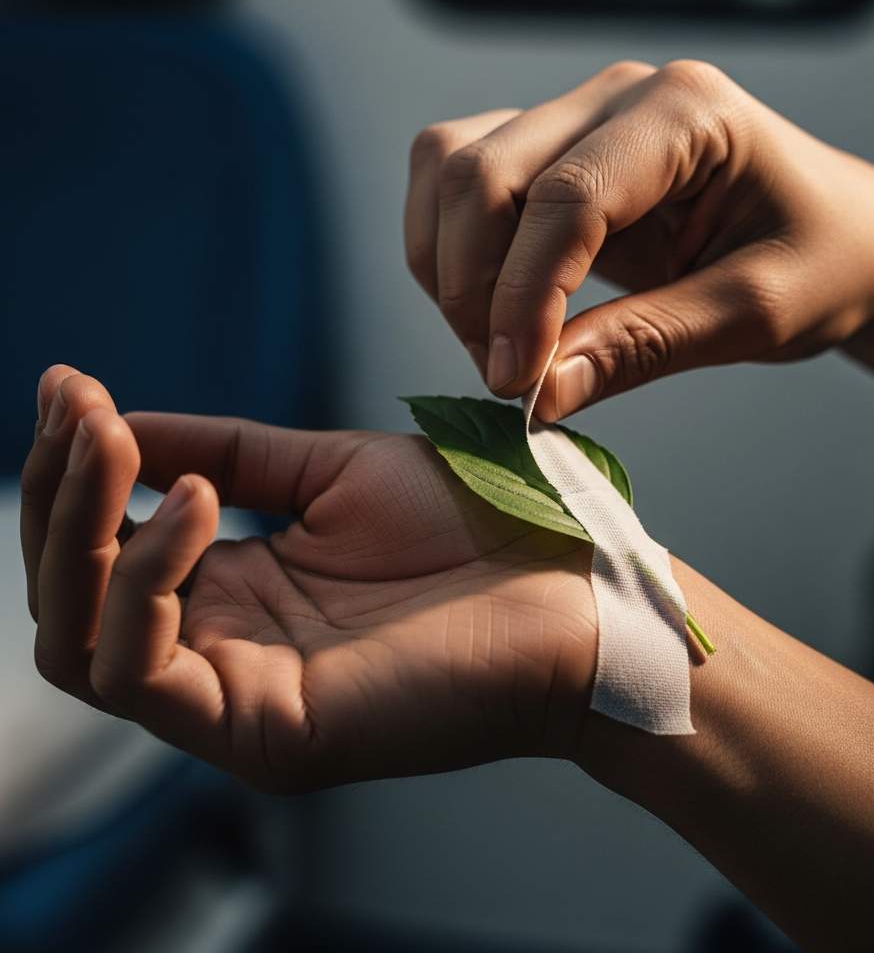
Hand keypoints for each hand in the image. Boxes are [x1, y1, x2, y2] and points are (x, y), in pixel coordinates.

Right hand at [21, 366, 595, 790]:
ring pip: (79, 640)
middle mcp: (223, 651)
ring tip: (116, 445)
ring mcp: (236, 699)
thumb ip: (229, 455)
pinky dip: (144, 577)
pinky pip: (141, 671)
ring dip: (79, 532)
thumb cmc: (473, 524)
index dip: (77, 469)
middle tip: (77, 409)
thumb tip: (118, 425)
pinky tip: (193, 503)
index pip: (107, 549)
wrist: (569, 580)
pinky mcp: (263, 730)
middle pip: (72, 597)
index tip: (69, 385)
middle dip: (60, 495)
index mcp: (238, 593)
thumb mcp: (333, 471)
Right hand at [405, 60, 873, 421]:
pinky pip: (453, 178)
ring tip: (495, 347)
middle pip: (485, 172)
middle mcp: (618, 98)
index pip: (569, 196)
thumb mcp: (754, 315)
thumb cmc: (821, 262)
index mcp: (687, 113)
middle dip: (474, 288)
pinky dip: (446, 249)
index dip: (525, 297)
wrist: (838, 236)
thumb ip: (644, 347)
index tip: (516, 383)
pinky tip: (488, 308)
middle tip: (507, 378)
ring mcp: (575, 116)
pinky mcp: (547, 150)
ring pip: (450, 167)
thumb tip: (541, 395)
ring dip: (447, 268)